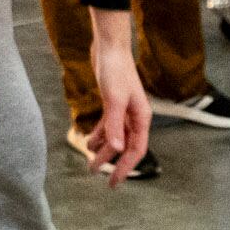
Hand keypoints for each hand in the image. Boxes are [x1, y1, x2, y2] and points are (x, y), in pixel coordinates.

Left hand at [83, 10, 149, 184]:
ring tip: (89, 159)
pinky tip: (88, 140)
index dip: (125, 167)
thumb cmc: (115, 70)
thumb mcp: (114, 99)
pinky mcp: (112, 103)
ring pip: (115, 136)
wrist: (109, 46)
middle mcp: (135, 116)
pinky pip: (107, 125)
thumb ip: (114, 125)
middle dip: (110, 161)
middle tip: (94, 173)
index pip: (136, 150)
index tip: (113, 183)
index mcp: (141, 117)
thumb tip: (117, 149)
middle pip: (124, 146)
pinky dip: (98, 134)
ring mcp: (124, 109)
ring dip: (103, 148)